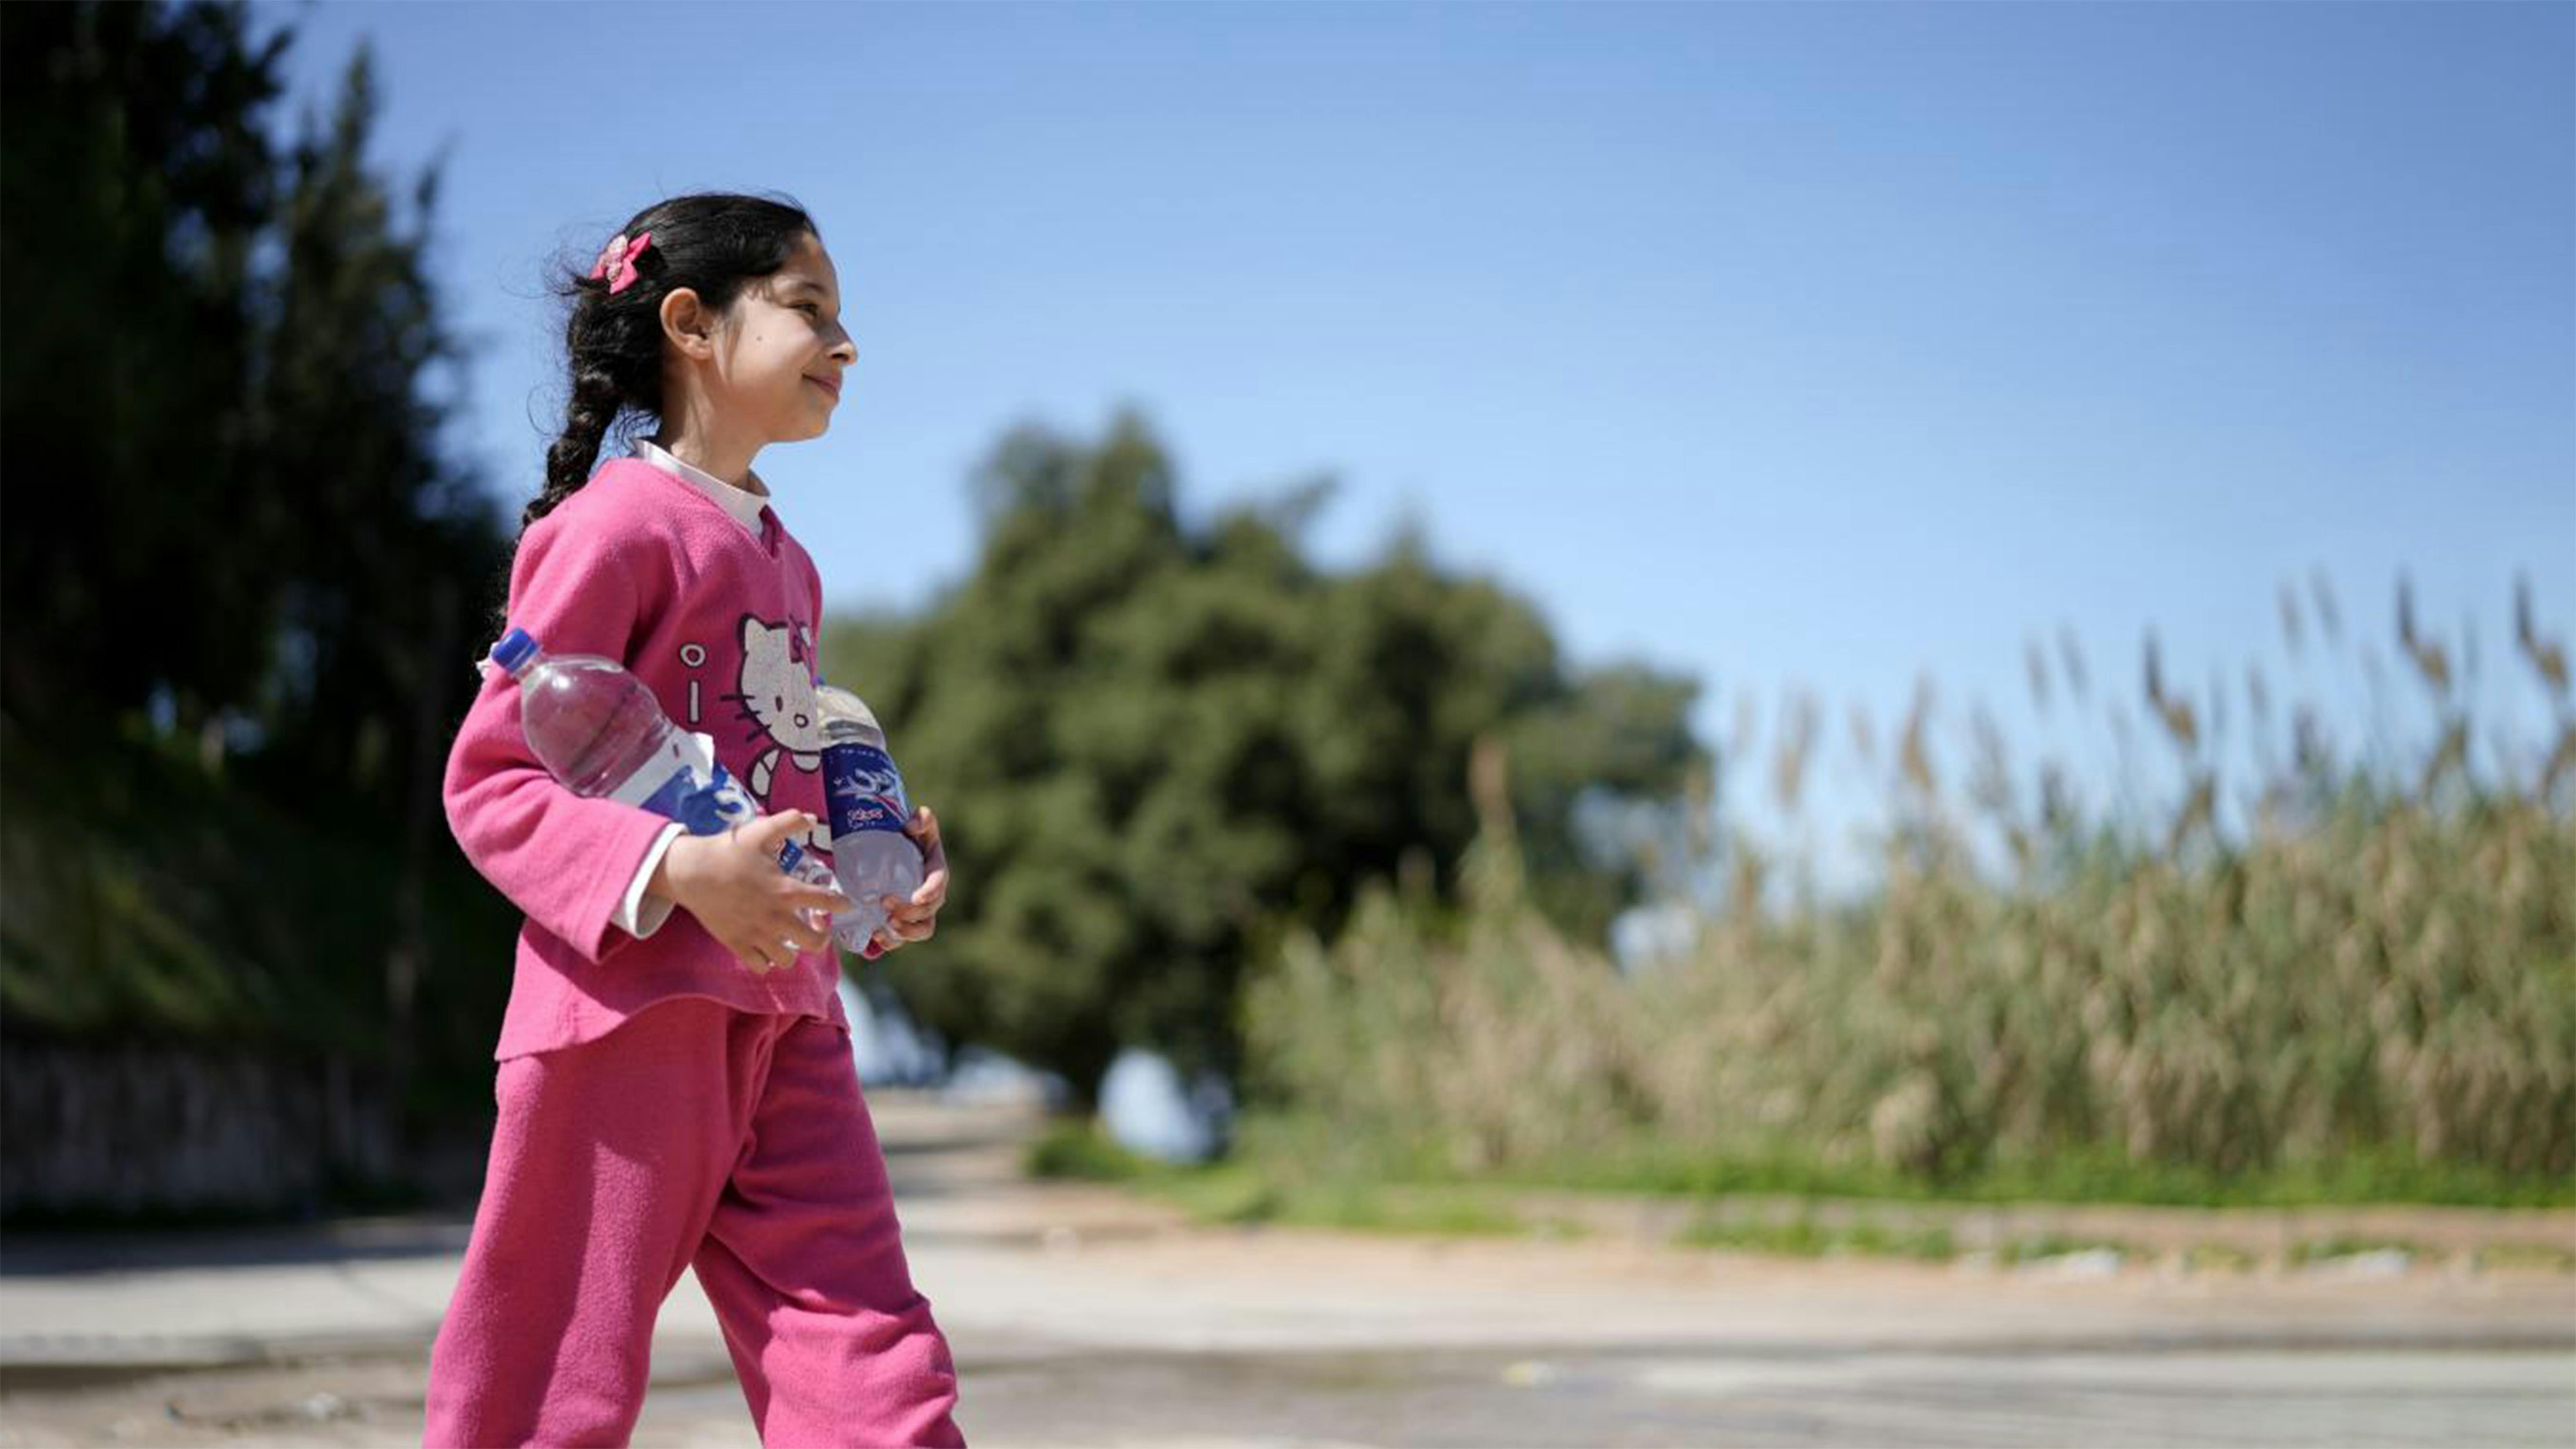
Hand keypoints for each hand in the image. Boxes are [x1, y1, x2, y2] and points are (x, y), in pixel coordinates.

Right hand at [653, 809, 849, 974]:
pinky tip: (767, 949)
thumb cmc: (728, 851)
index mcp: (786, 890)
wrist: (692, 871)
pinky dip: (767, 961)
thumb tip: (810, 818)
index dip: (841, 904)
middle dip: (821, 938)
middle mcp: (776, 917)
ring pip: (787, 959)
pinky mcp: (737, 944)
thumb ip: (788, 822)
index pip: (826, 902)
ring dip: (793, 951)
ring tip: (790, 940)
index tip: (846, 904)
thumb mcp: (760, 830)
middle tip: (818, 930)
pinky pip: (760, 966)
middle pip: (813, 942)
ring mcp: (756, 934)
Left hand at [868, 805, 949, 954]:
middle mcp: (930, 895)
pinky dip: (891, 942)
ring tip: (885, 927)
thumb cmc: (908, 835)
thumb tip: (911, 826)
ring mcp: (918, 911)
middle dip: (910, 911)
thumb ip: (921, 818)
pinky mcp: (903, 921)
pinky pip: (902, 938)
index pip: (939, 883)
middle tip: (886, 903)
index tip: (917, 896)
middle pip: (928, 911)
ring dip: (906, 932)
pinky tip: (875, 938)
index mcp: (935, 871)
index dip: (931, 892)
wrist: (892, 850)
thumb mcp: (917, 821)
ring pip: (921, 930)